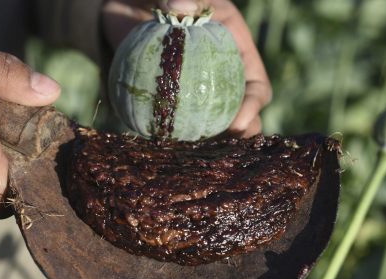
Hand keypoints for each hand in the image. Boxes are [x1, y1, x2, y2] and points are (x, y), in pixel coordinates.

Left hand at [102, 0, 271, 137]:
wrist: (129, 9)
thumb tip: (176, 9)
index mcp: (237, 56)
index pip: (256, 88)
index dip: (253, 108)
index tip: (238, 124)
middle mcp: (222, 80)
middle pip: (239, 117)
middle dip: (237, 139)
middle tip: (222, 152)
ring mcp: (196, 96)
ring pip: (208, 126)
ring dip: (204, 144)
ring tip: (193, 156)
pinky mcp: (170, 104)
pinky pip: (174, 124)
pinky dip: (170, 137)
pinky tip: (158, 147)